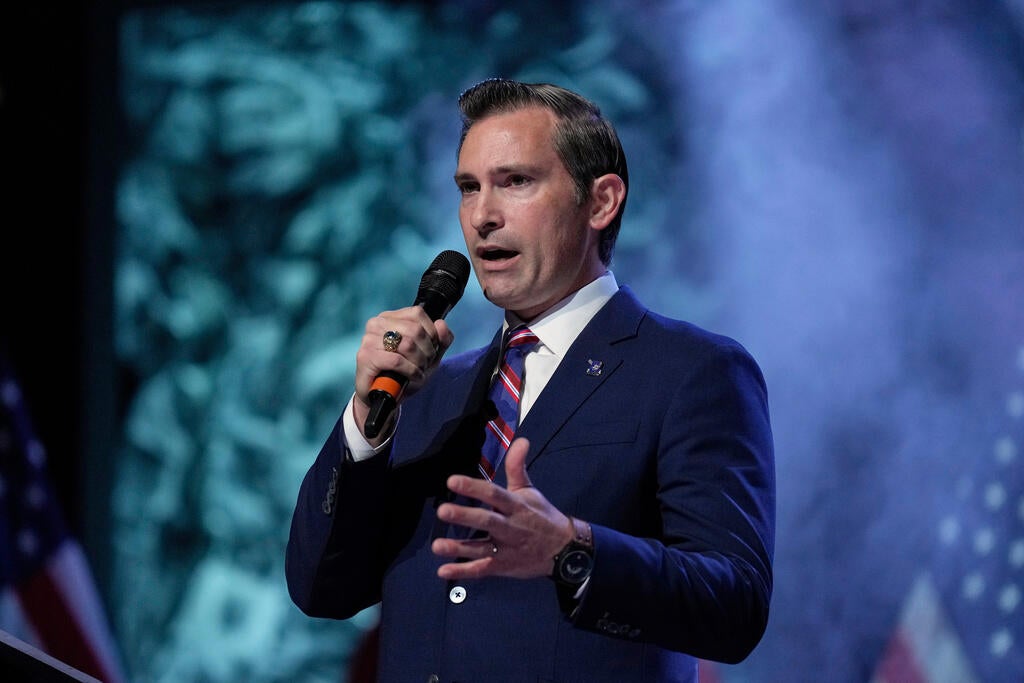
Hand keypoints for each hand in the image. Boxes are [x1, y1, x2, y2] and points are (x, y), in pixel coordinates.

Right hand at [352, 306, 453, 441]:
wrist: (385, 398)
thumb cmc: (405, 374)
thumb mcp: (429, 356)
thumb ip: (441, 339)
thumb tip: (441, 324)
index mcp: (390, 318)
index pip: (417, 314)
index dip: (431, 333)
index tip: (430, 349)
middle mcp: (377, 324)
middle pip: (415, 330)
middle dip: (427, 351)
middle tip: (424, 364)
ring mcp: (369, 339)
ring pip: (407, 344)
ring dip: (420, 362)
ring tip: (418, 371)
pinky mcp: (366, 357)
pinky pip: (397, 360)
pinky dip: (411, 371)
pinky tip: (413, 377)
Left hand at [431, 438, 574, 579]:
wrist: (564, 550)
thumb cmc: (542, 517)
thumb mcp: (530, 491)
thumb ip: (518, 467)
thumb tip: (521, 440)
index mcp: (516, 506)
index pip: (494, 494)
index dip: (474, 487)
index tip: (452, 481)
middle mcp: (511, 527)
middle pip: (487, 521)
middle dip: (465, 516)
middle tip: (443, 511)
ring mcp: (506, 549)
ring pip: (481, 548)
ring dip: (459, 548)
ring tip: (438, 546)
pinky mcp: (503, 566)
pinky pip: (482, 570)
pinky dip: (463, 572)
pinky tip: (443, 571)